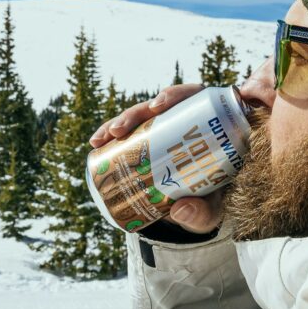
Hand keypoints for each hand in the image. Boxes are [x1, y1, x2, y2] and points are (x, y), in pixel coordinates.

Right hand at [89, 83, 221, 233]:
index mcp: (207, 126)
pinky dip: (109, 134)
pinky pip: (126, 132)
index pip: (194, 99)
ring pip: (141, 116)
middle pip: (161, 106)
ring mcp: (162, 130)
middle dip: (138, 112)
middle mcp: (183, 121)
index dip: (176, 95)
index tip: (158, 105)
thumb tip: (180, 210)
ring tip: (106, 136)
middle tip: (122, 129)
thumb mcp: (210, 211)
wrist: (194, 212)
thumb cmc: (210, 203)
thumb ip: (203, 213)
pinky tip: (97, 142)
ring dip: (121, 121)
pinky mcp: (144, 140)